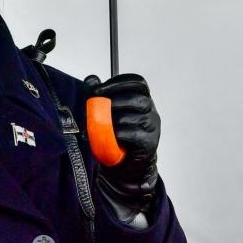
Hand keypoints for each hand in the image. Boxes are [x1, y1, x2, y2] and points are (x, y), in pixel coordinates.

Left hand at [84, 73, 160, 217]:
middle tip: (97, 104)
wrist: (126, 163)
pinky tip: (108, 136)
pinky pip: (133, 134)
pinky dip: (117, 134)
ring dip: (114, 119)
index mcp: (143, 98)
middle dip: (116, 100)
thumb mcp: (106, 112)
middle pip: (139, 99)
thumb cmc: (117, 133)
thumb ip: (99, 94)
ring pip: (136, 117)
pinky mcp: (149, 142)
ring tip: (100, 123)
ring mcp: (152, 127)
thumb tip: (91, 79)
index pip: (138, 83)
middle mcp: (151, 110)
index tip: (99, 88)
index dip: (119, 82)